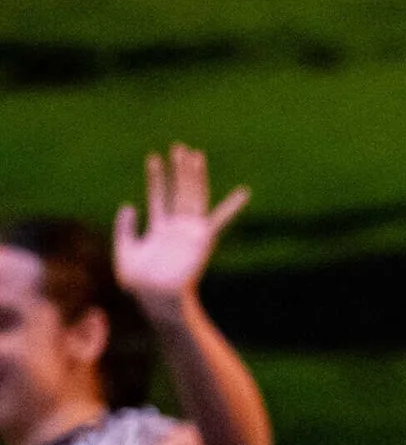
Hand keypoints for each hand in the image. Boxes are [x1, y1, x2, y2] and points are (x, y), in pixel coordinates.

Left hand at [115, 144, 248, 322]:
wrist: (155, 297)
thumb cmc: (138, 282)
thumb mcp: (124, 250)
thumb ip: (125, 228)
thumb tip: (129, 205)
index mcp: (159, 228)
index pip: (159, 196)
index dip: (155, 177)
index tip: (154, 158)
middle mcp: (177, 226)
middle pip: (179, 191)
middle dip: (179, 170)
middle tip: (179, 147)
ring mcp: (191, 231)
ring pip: (194, 197)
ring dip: (194, 176)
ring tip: (194, 154)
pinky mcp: (202, 238)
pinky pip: (220, 219)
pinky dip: (232, 206)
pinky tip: (243, 192)